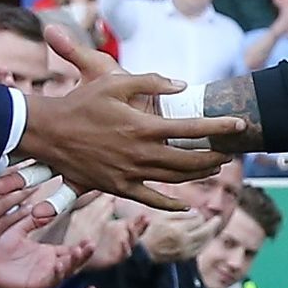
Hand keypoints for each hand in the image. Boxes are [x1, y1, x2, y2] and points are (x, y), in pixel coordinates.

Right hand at [9, 22, 227, 200]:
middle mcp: (141, 154)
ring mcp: (130, 174)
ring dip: (199, 174)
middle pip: (190, 159)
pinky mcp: (118, 187)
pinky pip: (151, 200)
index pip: (192, 128)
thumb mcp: (114, 82)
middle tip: (229, 150)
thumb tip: (182, 86)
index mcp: (143, 127)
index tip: (239, 124)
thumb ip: (151, 82)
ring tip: (213, 167)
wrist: (49, 132)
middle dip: (215, 155)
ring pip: (175, 179)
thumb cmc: (81, 102)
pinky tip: (186, 205)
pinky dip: (171, 204)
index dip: (219, 126)